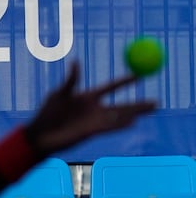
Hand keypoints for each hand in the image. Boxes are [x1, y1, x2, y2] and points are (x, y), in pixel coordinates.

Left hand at [25, 62, 156, 155]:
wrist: (39, 135)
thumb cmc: (46, 113)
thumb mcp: (59, 93)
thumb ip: (71, 80)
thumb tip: (76, 62)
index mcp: (88, 97)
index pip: (112, 87)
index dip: (126, 81)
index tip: (141, 74)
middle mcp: (95, 109)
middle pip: (122, 104)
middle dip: (139, 103)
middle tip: (157, 101)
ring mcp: (94, 122)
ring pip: (120, 116)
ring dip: (136, 112)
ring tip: (152, 109)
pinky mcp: (91, 132)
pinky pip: (110, 127)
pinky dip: (121, 123)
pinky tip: (133, 121)